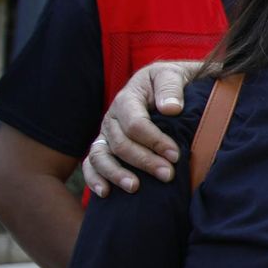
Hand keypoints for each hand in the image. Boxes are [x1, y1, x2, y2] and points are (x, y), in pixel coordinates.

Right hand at [80, 62, 193, 196]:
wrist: (167, 87)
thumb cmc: (173, 82)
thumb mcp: (174, 75)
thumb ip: (171, 87)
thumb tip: (171, 109)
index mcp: (128, 98)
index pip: (135, 123)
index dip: (154, 141)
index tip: (175, 155)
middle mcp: (112, 117)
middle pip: (120, 143)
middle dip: (144, 161)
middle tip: (167, 175)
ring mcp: (106, 134)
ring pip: (100, 156)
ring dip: (117, 174)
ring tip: (135, 188)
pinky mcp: (104, 147)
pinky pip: (91, 164)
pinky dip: (94, 179)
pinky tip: (106, 193)